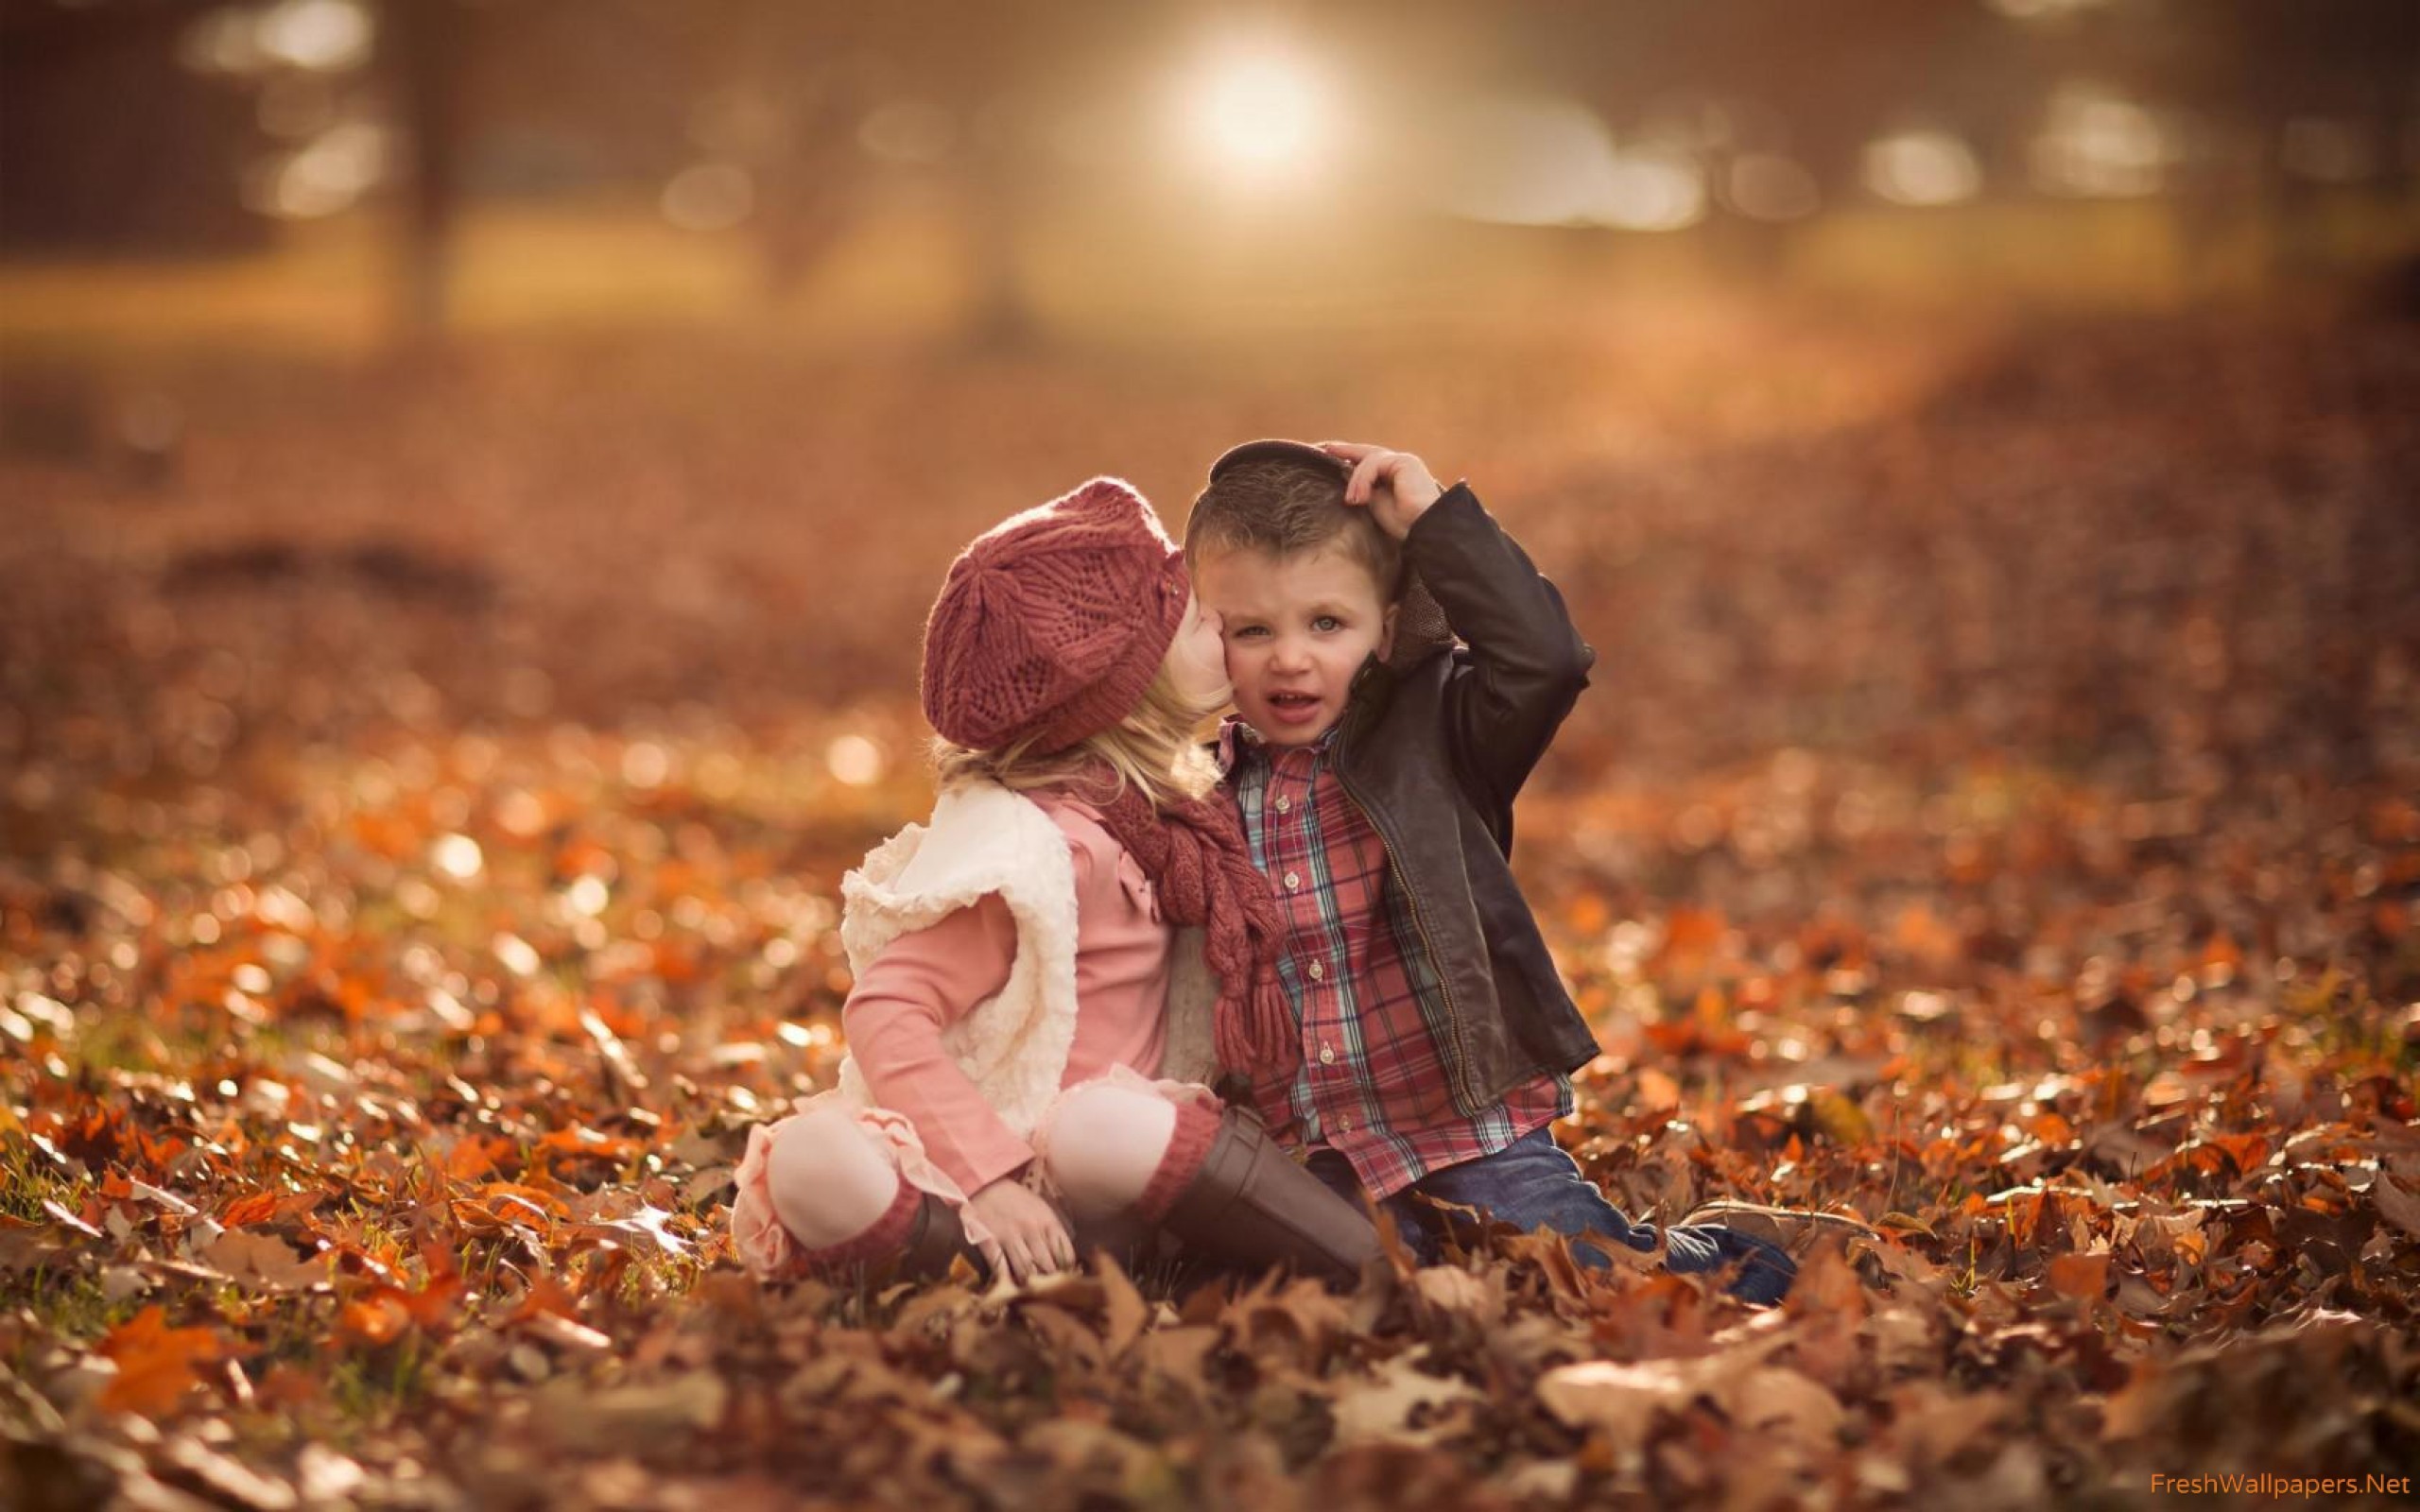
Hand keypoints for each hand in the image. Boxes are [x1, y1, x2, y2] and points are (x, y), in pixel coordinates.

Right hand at [964, 1176, 1074, 1282]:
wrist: (985, 1185)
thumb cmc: (1017, 1200)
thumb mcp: (1041, 1209)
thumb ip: (1053, 1233)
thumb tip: (1066, 1261)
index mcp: (1048, 1221)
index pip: (1065, 1256)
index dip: (1067, 1273)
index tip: (1065, 1281)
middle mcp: (1031, 1229)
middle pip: (1048, 1267)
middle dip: (1050, 1283)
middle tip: (1048, 1293)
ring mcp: (1009, 1236)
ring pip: (1026, 1272)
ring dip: (1029, 1286)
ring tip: (1030, 1293)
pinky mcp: (989, 1241)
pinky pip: (1000, 1268)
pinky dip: (1006, 1281)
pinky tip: (1010, 1287)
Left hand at [1319, 441, 1441, 539]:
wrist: (1425, 530)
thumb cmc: (1404, 524)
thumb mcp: (1376, 504)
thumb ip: (1363, 488)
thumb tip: (1346, 476)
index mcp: (1395, 475)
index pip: (1369, 461)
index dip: (1349, 456)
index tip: (1328, 452)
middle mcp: (1400, 464)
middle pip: (1367, 453)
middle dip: (1345, 450)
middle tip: (1325, 448)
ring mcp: (1403, 461)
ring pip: (1368, 460)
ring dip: (1356, 481)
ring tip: (1352, 501)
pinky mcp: (1405, 461)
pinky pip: (1374, 464)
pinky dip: (1363, 479)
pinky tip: (1361, 498)